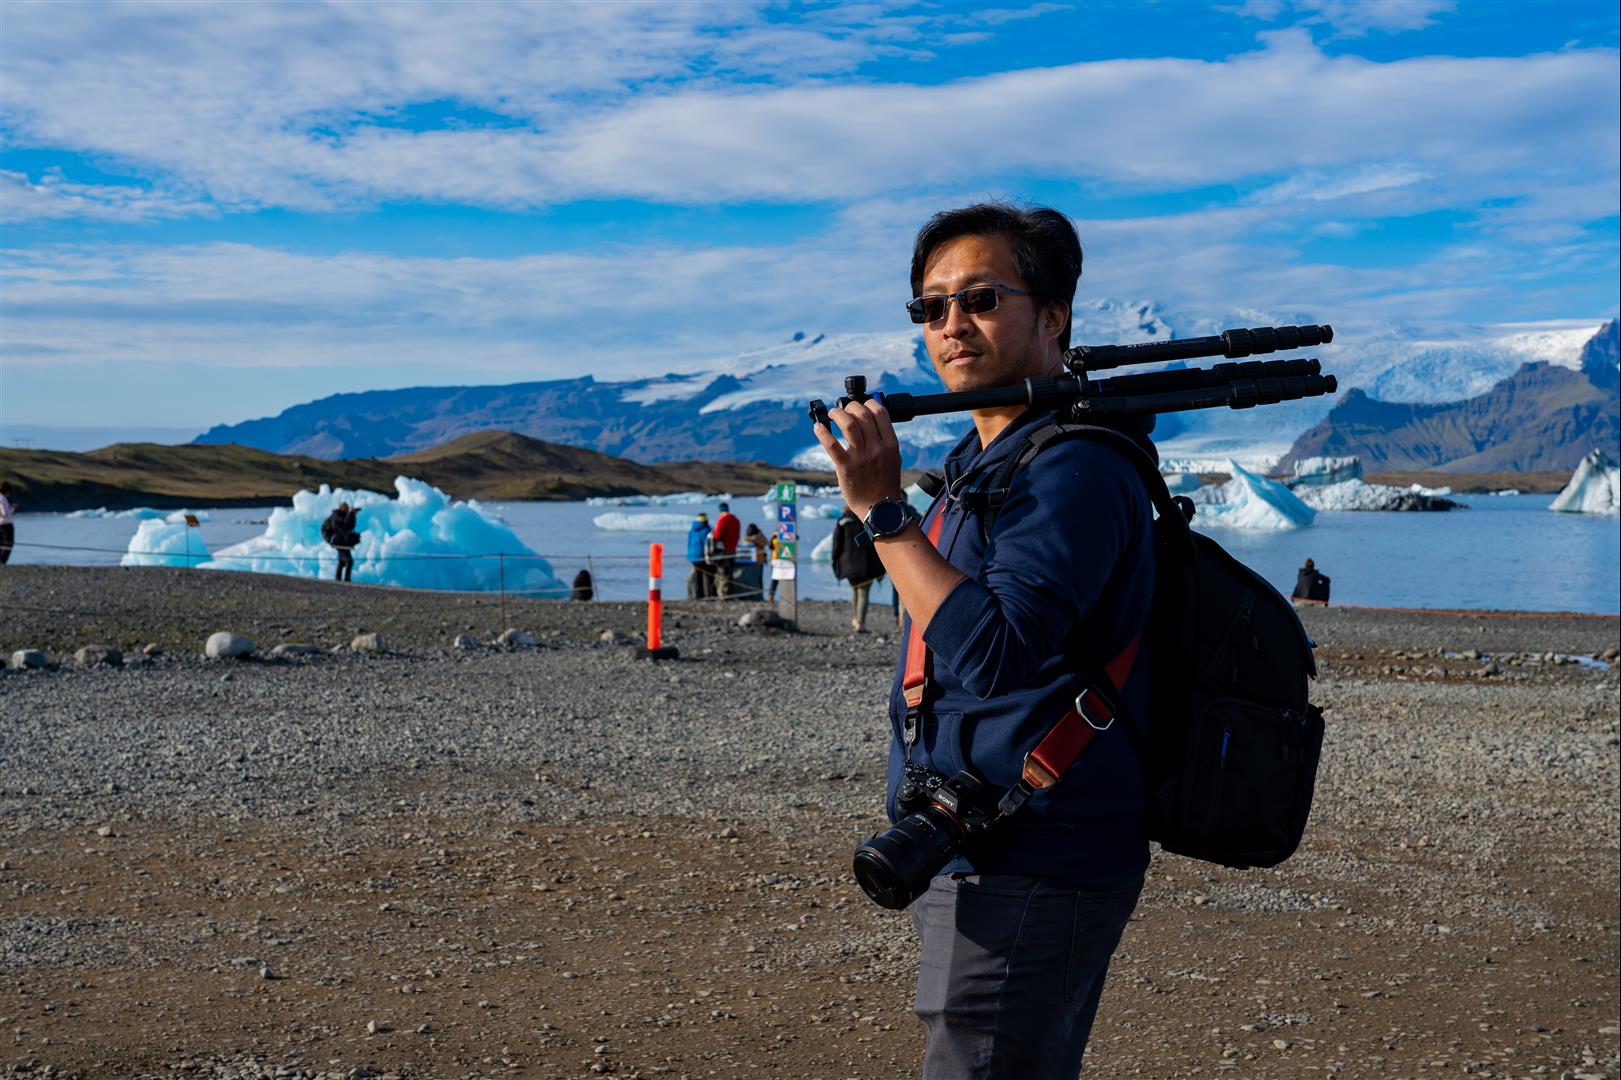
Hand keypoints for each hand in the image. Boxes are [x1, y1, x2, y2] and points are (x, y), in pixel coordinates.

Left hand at [813, 396, 903, 520]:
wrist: (880, 509)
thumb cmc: (885, 483)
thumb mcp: (893, 459)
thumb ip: (884, 440)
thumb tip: (872, 420)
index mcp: (891, 445)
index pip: (880, 413)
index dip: (868, 403)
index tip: (861, 404)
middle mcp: (877, 448)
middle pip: (862, 415)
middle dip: (850, 406)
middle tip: (843, 409)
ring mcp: (861, 457)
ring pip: (848, 424)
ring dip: (837, 414)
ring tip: (831, 414)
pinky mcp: (846, 467)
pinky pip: (832, 444)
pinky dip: (822, 432)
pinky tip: (818, 428)